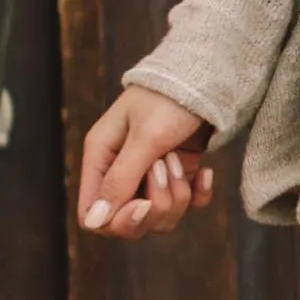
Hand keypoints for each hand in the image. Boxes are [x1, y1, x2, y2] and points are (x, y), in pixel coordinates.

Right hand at [75, 81, 215, 240]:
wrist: (204, 77)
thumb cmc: (168, 100)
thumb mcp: (145, 139)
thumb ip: (120, 180)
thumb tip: (95, 222)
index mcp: (101, 159)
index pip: (93, 215)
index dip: (117, 220)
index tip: (141, 204)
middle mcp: (121, 171)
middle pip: (128, 222)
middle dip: (154, 206)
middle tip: (167, 168)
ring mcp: (150, 176)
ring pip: (159, 218)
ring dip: (177, 195)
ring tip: (181, 158)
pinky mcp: (177, 175)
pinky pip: (186, 205)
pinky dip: (199, 193)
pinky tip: (206, 171)